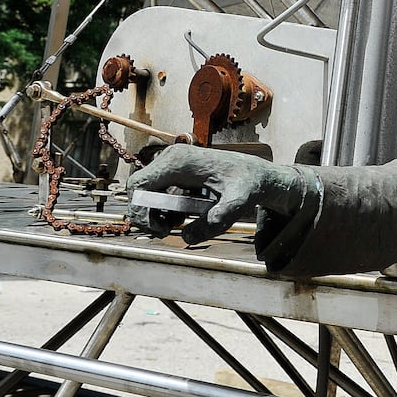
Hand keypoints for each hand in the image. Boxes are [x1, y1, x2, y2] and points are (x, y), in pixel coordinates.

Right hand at [128, 144, 316, 251]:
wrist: (257, 174)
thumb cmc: (248, 183)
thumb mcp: (238, 203)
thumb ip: (217, 220)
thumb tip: (187, 237)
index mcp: (179, 161)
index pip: (139, 184)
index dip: (139, 210)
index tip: (158, 230)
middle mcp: (172, 158)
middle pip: (139, 189)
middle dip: (146, 214)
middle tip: (166, 232)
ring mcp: (173, 164)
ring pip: (147, 193)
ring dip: (155, 214)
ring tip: (176, 226)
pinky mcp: (176, 173)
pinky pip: (158, 193)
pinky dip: (164, 210)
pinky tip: (181, 219)